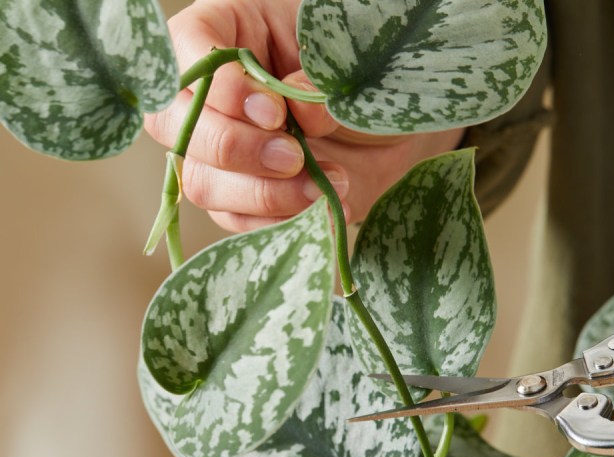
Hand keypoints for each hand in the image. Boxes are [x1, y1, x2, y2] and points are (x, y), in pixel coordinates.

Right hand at [143, 0, 463, 231]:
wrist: (390, 127)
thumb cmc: (362, 74)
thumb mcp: (346, 62)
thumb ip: (318, 83)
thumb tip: (297, 114)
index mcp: (223, 31)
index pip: (186, 54)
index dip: (221, 90)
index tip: (274, 113)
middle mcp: (206, 93)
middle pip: (179, 128)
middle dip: (237, 149)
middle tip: (294, 157)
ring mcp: (217, 149)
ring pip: (202, 182)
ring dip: (263, 194)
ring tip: (323, 185)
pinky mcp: (240, 196)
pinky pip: (237, 221)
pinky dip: (281, 222)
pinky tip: (326, 208)